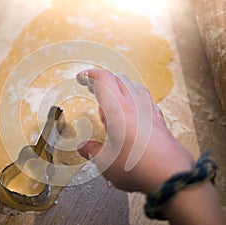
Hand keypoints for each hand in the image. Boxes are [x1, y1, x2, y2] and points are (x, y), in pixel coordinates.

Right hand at [76, 69, 193, 193]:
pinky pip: (146, 99)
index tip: (82, 78)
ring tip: (112, 101)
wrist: (171, 176)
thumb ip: (92, 151)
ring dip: (120, 87)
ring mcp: (149, 111)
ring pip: (134, 86)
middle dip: (103, 81)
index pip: (103, 80)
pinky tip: (133, 109)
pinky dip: (135, 98)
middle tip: (94, 90)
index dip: (90, 75)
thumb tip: (84, 148)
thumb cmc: (139, 168)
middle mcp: (135, 106)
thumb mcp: (106, 162)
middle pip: (118, 79)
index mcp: (118, 110)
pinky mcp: (158, 120)